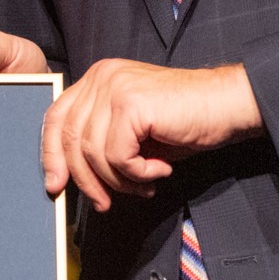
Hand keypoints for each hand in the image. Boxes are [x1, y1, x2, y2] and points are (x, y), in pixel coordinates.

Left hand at [43, 59, 262, 210]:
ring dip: (119, 180)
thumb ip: (100, 142)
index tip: (56, 186)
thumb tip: (69, 177)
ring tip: (144, 184)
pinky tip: (159, 169)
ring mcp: (115, 87)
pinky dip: (137, 172)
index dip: (51, 155)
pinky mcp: (131, 103)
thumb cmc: (185, 121)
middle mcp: (102, 77)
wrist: (227, 106)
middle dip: (85, 179)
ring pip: (92, 152)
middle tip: (105, 202)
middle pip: (69, 138)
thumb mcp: (133, 133)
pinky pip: (117, 155)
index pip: (56, 117)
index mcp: (98, 79)